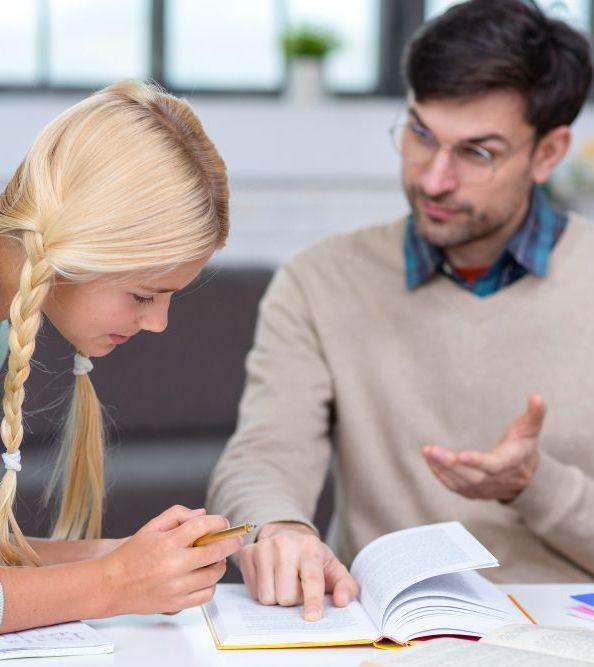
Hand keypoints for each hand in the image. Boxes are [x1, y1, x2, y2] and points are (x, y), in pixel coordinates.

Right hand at [99, 505, 241, 615]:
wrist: (110, 585)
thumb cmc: (131, 554)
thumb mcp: (151, 527)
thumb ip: (177, 515)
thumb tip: (202, 514)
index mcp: (168, 542)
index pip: (203, 526)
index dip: (219, 522)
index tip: (223, 523)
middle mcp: (174, 565)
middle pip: (215, 551)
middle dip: (231, 541)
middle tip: (236, 538)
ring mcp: (176, 587)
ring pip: (214, 574)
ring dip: (221, 563)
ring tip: (216, 558)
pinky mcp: (177, 604)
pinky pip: (206, 595)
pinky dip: (212, 584)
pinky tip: (206, 576)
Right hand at [239, 522, 358, 620]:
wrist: (287, 537)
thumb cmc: (312, 559)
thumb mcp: (332, 568)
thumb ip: (345, 585)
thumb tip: (342, 601)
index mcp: (310, 546)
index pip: (311, 578)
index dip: (313, 599)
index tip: (312, 616)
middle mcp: (285, 543)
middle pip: (286, 596)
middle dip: (292, 600)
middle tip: (296, 587)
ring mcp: (264, 547)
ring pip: (267, 596)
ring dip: (276, 597)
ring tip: (283, 582)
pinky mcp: (247, 553)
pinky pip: (253, 591)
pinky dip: (262, 591)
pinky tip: (270, 578)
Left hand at [423, 394, 545, 501]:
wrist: (527, 479)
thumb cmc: (524, 448)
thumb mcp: (531, 430)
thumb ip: (534, 414)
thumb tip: (537, 396)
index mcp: (512, 462)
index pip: (494, 465)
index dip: (478, 462)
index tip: (461, 456)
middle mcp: (498, 479)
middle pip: (472, 476)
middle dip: (449, 463)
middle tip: (430, 450)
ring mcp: (485, 489)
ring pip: (461, 483)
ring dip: (441, 469)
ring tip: (427, 452)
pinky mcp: (475, 493)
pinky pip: (456, 488)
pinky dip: (441, 476)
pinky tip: (430, 461)